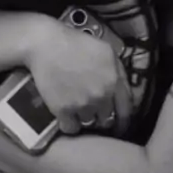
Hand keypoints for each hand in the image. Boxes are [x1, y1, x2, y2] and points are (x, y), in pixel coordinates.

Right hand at [26, 18, 132, 135]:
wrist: (46, 45)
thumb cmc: (77, 43)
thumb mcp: (107, 52)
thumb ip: (119, 72)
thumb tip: (123, 90)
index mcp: (114, 81)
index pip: (126, 110)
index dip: (123, 120)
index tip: (120, 124)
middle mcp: (101, 96)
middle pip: (107, 119)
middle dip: (102, 116)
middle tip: (95, 112)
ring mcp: (82, 104)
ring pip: (89, 123)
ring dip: (85, 118)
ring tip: (78, 109)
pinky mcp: (63, 110)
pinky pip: (71, 128)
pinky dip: (70, 124)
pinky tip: (67, 116)